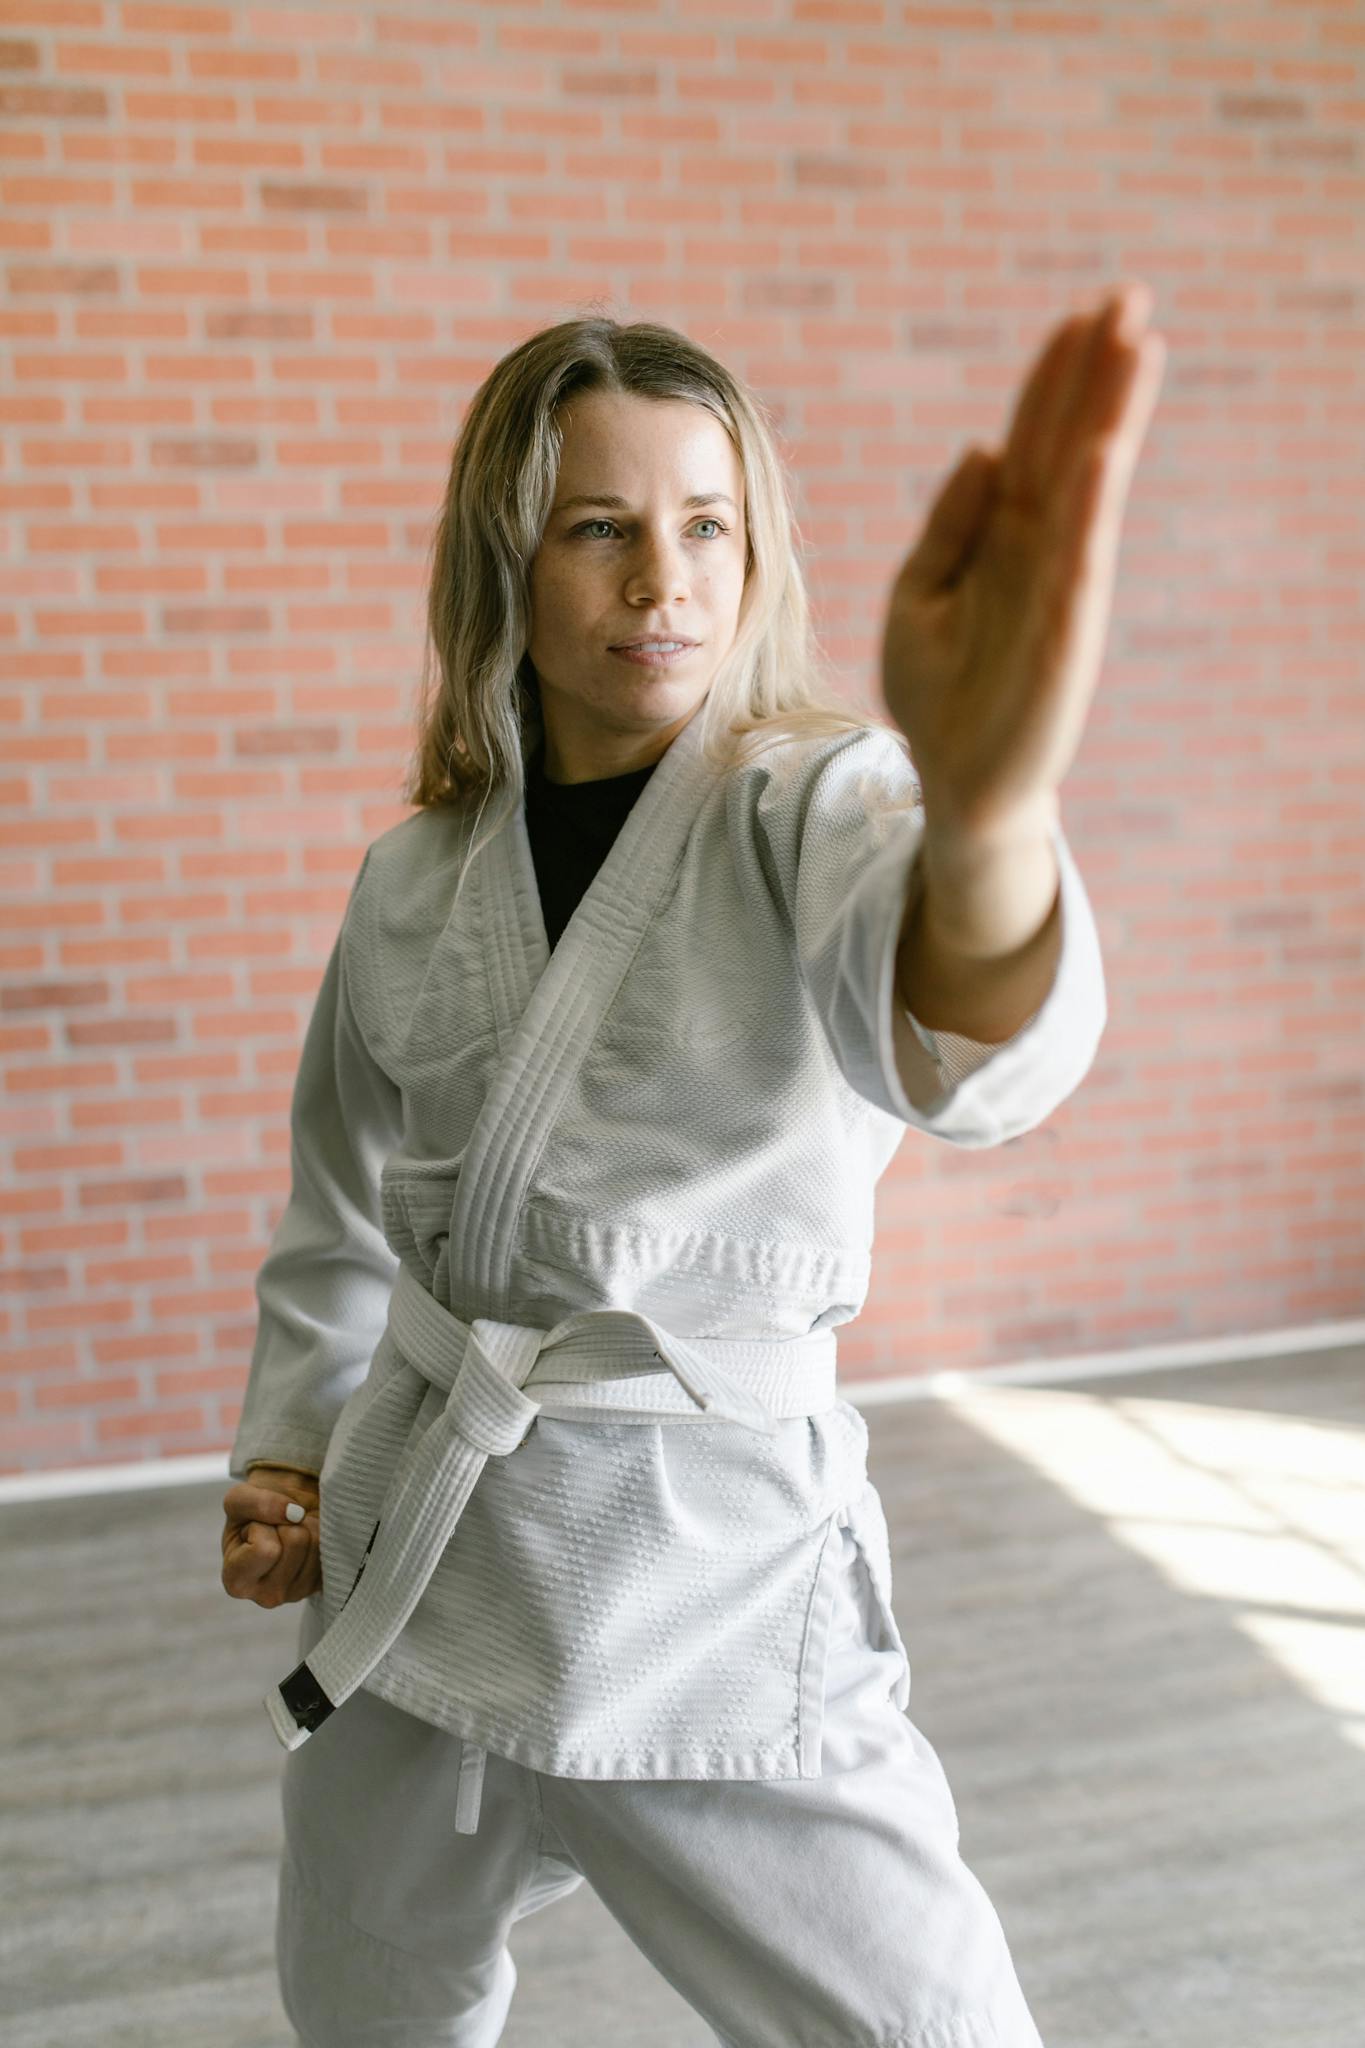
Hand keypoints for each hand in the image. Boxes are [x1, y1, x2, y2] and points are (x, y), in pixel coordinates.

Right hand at [221, 1462, 320, 1607]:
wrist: (284, 1511)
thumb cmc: (256, 1510)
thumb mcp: (239, 1497)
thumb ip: (254, 1502)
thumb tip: (293, 1513)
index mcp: (237, 1580)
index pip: (265, 1549)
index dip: (262, 1524)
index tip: (256, 1526)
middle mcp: (267, 1596)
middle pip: (295, 1541)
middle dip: (287, 1523)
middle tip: (277, 1527)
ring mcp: (297, 1593)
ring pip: (316, 1543)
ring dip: (306, 1525)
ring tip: (292, 1530)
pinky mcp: (321, 1585)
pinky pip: (332, 1548)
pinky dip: (321, 1533)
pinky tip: (307, 1540)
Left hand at [879, 282, 1166, 847]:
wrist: (954, 783)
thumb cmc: (938, 694)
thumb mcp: (920, 596)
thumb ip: (950, 526)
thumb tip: (984, 448)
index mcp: (1004, 539)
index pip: (1034, 442)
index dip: (1053, 381)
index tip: (1078, 315)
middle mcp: (1040, 554)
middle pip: (1071, 445)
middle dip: (1097, 373)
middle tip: (1130, 295)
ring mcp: (1058, 592)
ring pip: (1087, 487)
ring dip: (1111, 415)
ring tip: (1138, 343)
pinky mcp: (1062, 637)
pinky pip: (1079, 560)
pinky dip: (1091, 505)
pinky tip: (1105, 449)